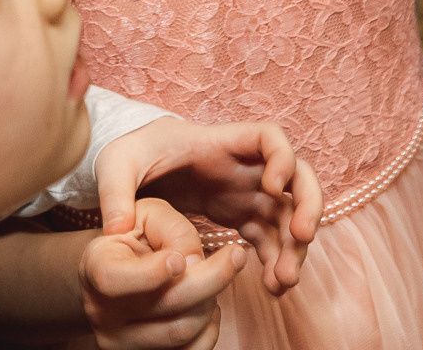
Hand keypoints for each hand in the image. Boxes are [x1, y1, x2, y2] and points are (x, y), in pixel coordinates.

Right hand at [81, 197, 248, 349]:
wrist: (117, 273)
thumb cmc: (134, 237)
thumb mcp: (147, 215)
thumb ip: (173, 229)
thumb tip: (195, 263)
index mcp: (96, 268)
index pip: (114, 280)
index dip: (150, 273)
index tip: (179, 259)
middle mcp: (102, 312)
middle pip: (165, 305)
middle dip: (212, 278)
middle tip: (235, 255)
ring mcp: (120, 342)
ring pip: (182, 331)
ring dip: (210, 302)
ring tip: (213, 279)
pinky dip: (209, 329)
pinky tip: (206, 304)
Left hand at [96, 118, 319, 294]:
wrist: (134, 171)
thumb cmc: (130, 155)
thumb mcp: (115, 164)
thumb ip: (114, 192)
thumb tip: (118, 230)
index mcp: (219, 142)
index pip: (268, 136)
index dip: (281, 157)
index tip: (272, 186)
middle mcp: (243, 166)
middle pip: (297, 176)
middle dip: (307, 204)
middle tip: (301, 237)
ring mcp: (247, 192)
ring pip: (289, 214)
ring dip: (295, 245)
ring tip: (284, 281)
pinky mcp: (242, 216)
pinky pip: (271, 238)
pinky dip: (277, 260)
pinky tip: (273, 286)